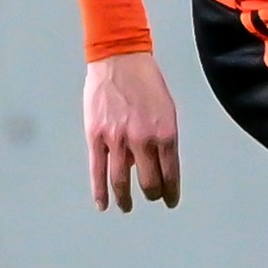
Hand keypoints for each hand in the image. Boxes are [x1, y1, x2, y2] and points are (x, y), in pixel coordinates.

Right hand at [84, 53, 180, 212]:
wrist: (120, 60)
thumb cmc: (147, 83)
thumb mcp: (167, 110)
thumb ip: (163, 138)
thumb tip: (152, 163)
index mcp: (166, 134)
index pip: (171, 174)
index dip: (171, 193)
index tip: (170, 201)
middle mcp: (143, 140)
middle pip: (149, 183)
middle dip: (152, 194)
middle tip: (152, 198)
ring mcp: (118, 140)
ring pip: (122, 182)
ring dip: (126, 199)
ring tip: (127, 207)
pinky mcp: (96, 136)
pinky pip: (97, 171)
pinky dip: (100, 192)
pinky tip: (103, 204)